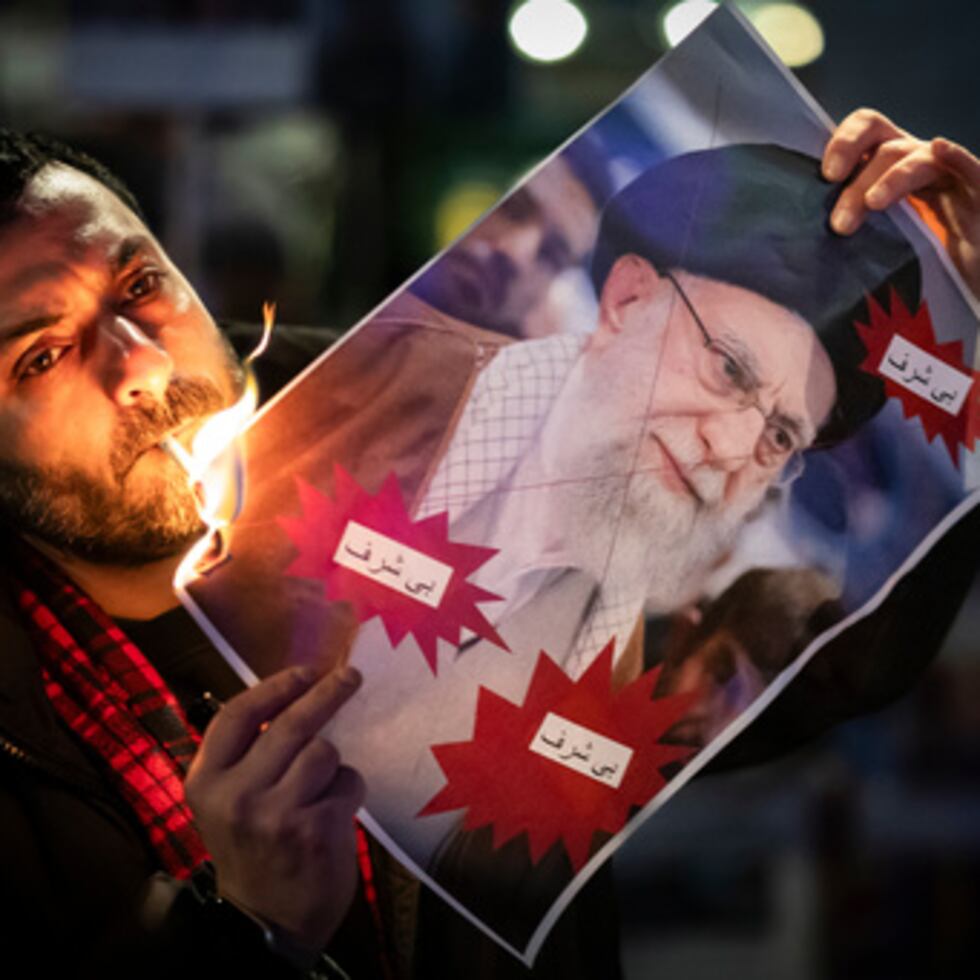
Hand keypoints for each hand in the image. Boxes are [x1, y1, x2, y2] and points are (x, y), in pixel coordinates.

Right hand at [184, 665, 364, 952]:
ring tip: (321, 792)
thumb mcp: (227, 802)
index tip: (305, 671)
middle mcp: (236, 795)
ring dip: (333, 765)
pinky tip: (333, 815)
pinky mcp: (315, 829)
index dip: (275, 687)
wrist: (264, 924)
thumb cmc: (251, 850)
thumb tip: (292, 694)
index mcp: (206, 782)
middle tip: (350, 676)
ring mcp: (276, 813)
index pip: (238, 715)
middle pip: (291, 724)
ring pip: (324, 753)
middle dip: (327, 693)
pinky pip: (348, 782)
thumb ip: (248, 756)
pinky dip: (348, 791)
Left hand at [822, 108, 979, 298]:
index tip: (825, 176)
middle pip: (886, 149)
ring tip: (872, 206)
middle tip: (841, 222)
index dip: (845, 142)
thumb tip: (794, 243)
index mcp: (890, 167)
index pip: (867, 130)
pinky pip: (968, 169)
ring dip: (891, 180)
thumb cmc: (913, 263)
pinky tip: (940, 148)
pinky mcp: (979, 192)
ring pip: (918, 159)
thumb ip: (844, 229)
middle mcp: (919, 163)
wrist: (963, 283)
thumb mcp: (871, 242)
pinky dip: (956, 157)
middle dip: (859, 179)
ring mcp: (951, 177)